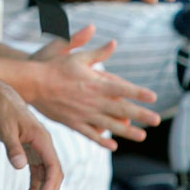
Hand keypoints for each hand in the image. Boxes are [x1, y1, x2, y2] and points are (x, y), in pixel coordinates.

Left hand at [0, 77, 63, 189]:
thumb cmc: (2, 111)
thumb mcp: (5, 129)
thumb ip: (12, 147)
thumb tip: (20, 167)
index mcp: (42, 139)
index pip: (53, 166)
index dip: (50, 185)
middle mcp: (44, 144)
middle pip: (54, 173)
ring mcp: (38, 148)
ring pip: (46, 175)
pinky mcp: (30, 151)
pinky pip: (37, 172)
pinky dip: (35, 185)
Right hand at [28, 24, 159, 148]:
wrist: (32, 83)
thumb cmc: (54, 65)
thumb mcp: (76, 54)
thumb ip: (96, 51)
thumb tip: (114, 43)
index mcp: (94, 82)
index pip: (122, 88)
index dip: (139, 92)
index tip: (154, 97)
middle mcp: (92, 100)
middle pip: (121, 109)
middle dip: (141, 115)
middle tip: (157, 120)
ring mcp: (83, 113)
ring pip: (109, 125)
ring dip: (127, 131)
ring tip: (141, 136)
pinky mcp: (73, 122)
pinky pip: (90, 134)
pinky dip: (102, 140)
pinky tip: (112, 146)